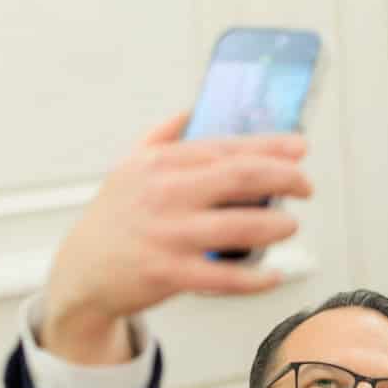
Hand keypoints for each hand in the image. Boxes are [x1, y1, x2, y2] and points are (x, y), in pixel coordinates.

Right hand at [39, 114, 311, 360]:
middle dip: (285, 178)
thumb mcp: (128, 168)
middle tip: (306, 186)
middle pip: (241, 177)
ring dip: (277, 226)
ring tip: (290, 226)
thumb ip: (160, 137)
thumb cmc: (114, 219)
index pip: (226, 147)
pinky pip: (226, 277)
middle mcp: (164, 194)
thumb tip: (191, 110)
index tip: (299, 147)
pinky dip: (256, 277)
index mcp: (159, 164)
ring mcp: (168, 235)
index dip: (271, 146)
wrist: (81, 272)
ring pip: (241, 226)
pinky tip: (272, 274)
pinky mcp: (169, 274)